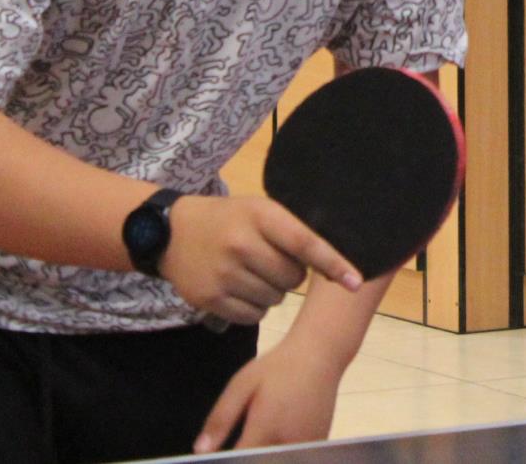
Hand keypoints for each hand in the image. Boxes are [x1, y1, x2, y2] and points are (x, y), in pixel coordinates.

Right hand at [159, 196, 360, 324]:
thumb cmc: (227, 219)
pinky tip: (240, 289)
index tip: (355, 282)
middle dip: (291, 275)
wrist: (170, 233)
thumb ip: (291, 230)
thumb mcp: (258, 210)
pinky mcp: (210, 298)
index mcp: (260, 215)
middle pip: (292, 278)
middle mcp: (241, 244)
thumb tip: (334, 263)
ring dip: (273, 292)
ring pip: (275, 299)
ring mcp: (224, 273)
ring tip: (252, 273)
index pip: (304, 242)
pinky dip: (255, 307)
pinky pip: (253, 315)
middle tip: (271, 261)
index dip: (333, 263)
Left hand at [195, 341, 341, 451]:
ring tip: (261, 435)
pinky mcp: (319, 443)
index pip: (242, 461)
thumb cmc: (278, 367)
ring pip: (279, 459)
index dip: (228, 463)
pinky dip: (283, 452)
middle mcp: (289, 442)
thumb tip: (201, 451)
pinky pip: (294, 456)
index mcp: (266, 427)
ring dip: (267, 455)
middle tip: (242, 441)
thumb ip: (221, 419)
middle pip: (262, 462)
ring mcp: (307, 445)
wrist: (320, 353)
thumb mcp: (242, 384)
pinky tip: (277, 436)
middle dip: (248, 458)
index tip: (219, 458)